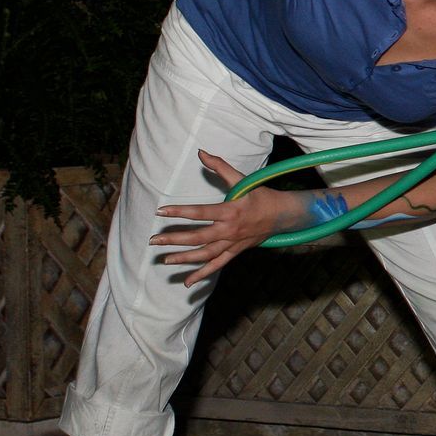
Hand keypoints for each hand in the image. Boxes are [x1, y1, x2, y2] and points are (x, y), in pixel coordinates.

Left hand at [150, 150, 301, 285]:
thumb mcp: (242, 180)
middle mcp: (229, 230)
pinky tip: (187, 282)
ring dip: (184, 258)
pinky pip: (217, 265)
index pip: (200, 212)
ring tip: (164, 260)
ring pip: (205, 254)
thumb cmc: (260, 195)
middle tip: (154, 241)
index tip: (160, 212)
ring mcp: (232, 243)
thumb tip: (201, 153)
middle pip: (197, 237)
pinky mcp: (234, 251)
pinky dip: (202, 274)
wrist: (282, 215)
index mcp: (230, 211)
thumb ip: (220, 167)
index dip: (179, 212)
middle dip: (174, 239)